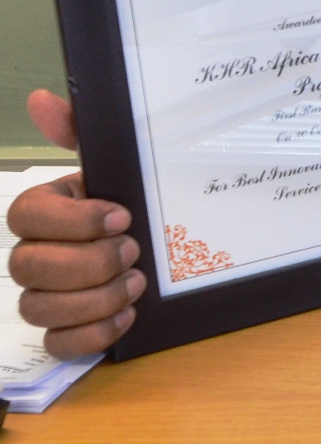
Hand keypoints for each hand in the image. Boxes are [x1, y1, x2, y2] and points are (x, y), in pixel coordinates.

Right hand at [6, 89, 141, 358]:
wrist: (174, 241)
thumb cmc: (139, 201)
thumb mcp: (120, 161)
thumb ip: (81, 130)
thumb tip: (41, 99)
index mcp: (47, 210)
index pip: (24, 216)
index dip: (71, 221)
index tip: (121, 217)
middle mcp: (37, 254)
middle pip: (28, 268)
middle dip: (88, 262)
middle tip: (135, 251)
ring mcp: (46, 295)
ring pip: (39, 308)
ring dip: (95, 298)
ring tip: (137, 281)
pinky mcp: (67, 331)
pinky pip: (58, 345)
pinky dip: (94, 334)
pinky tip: (129, 316)